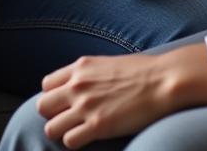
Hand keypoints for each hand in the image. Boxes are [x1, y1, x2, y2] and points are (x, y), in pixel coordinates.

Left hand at [38, 44, 206, 147]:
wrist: (163, 80)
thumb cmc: (142, 71)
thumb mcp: (108, 63)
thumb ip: (89, 74)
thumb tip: (81, 85)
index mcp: (81, 66)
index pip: (47, 85)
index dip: (54, 97)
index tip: (65, 104)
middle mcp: (78, 85)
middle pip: (43, 106)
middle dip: (53, 115)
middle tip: (69, 120)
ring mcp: (85, 106)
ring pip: (50, 128)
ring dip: (62, 132)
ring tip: (78, 132)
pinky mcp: (96, 126)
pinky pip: (68, 142)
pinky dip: (76, 143)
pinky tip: (89, 138)